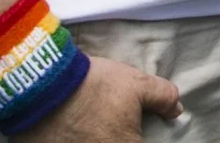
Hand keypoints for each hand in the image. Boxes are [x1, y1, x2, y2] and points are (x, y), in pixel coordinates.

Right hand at [17, 55, 179, 141]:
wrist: (43, 83)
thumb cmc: (95, 85)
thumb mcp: (137, 84)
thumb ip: (163, 97)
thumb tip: (176, 111)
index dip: (137, 137)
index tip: (132, 128)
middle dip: (115, 136)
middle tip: (108, 122)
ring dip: (93, 137)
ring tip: (89, 124)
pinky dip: (73, 139)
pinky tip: (71, 129)